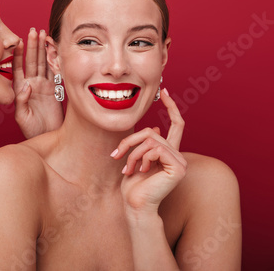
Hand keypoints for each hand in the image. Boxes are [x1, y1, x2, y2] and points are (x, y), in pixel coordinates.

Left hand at [13, 28, 63, 138]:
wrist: (48, 136)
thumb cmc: (32, 130)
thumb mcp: (22, 117)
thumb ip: (21, 100)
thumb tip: (26, 85)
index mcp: (21, 89)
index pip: (18, 68)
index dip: (18, 55)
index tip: (19, 42)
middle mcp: (32, 84)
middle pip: (32, 61)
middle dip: (32, 46)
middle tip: (33, 31)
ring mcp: (43, 86)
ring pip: (43, 63)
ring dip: (43, 49)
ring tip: (44, 35)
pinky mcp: (55, 89)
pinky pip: (55, 72)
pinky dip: (55, 60)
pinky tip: (54, 49)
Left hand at [111, 89, 186, 213]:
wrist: (135, 204)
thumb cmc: (133, 186)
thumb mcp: (134, 158)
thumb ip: (144, 144)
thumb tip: (154, 128)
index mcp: (169, 152)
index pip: (176, 124)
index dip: (171, 107)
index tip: (164, 91)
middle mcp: (177, 155)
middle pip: (151, 132)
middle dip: (129, 141)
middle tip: (116, 155)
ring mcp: (180, 161)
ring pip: (150, 141)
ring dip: (132, 153)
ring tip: (128, 168)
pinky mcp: (178, 167)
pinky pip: (156, 149)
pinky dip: (142, 157)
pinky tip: (141, 170)